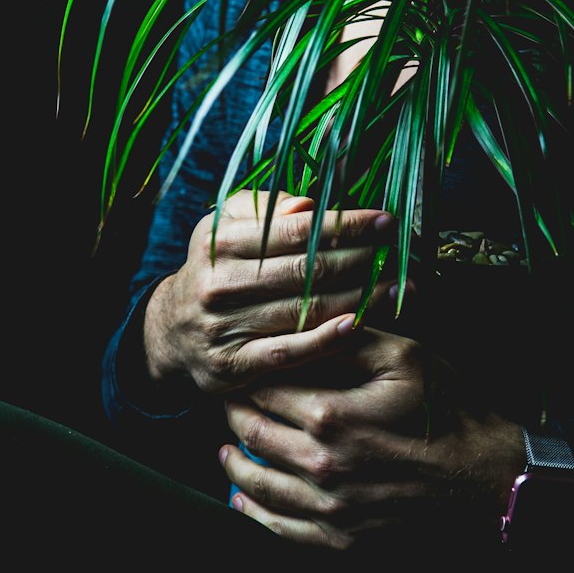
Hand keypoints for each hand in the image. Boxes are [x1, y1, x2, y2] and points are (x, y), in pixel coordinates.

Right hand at [143, 190, 394, 395]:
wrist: (170, 329)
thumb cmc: (216, 266)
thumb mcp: (228, 227)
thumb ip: (267, 210)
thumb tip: (309, 205)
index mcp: (220, 243)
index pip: (295, 230)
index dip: (346, 224)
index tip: (386, 221)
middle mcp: (219, 284)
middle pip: (306, 270)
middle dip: (362, 259)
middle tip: (403, 253)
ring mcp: (225, 328)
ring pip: (304, 310)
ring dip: (360, 298)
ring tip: (400, 288)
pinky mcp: (233, 367)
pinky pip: (289, 352)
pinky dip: (327, 340)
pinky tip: (360, 324)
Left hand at [218, 324, 523, 550]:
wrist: (485, 477)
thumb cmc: (448, 409)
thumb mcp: (407, 357)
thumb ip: (352, 340)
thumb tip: (309, 322)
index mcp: (331, 414)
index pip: (266, 389)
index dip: (249, 374)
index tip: (241, 365)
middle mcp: (320, 465)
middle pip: (253, 435)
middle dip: (235, 415)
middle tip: (227, 401)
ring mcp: (328, 507)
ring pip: (258, 484)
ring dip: (234, 463)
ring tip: (224, 448)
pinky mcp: (340, 538)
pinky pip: (280, 528)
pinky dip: (254, 511)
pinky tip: (242, 497)